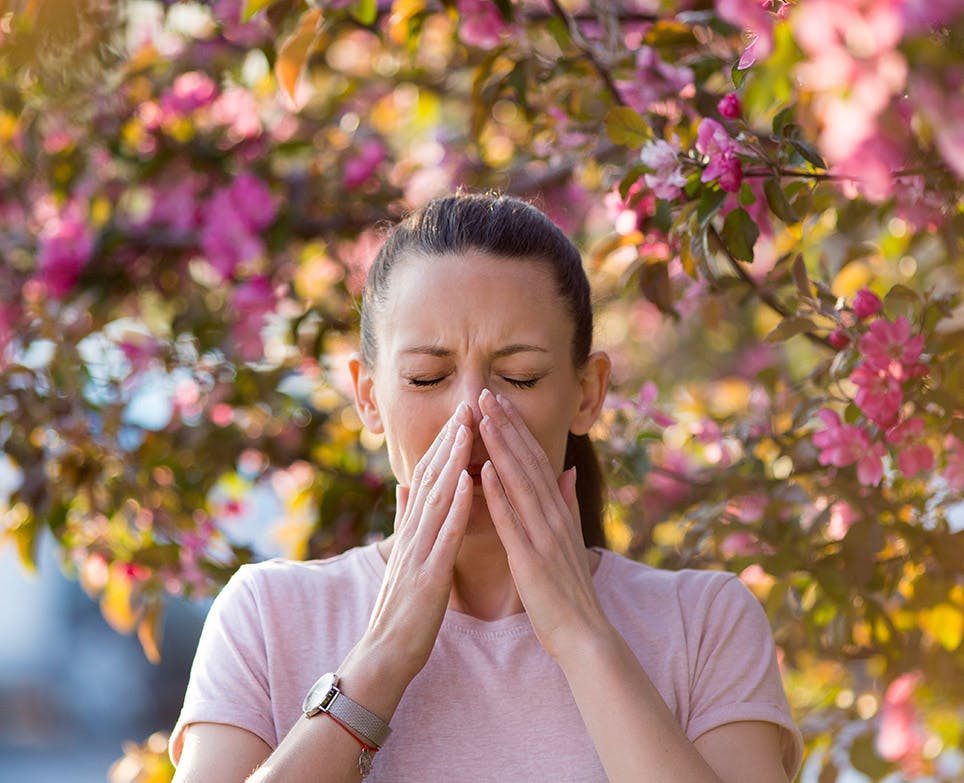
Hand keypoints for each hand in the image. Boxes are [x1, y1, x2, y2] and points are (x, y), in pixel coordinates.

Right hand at [350, 402, 474, 682]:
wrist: (384, 654)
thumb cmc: (401, 608)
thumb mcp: (403, 556)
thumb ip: (404, 519)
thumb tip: (403, 485)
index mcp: (412, 529)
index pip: (429, 477)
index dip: (445, 443)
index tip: (461, 413)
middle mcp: (413, 533)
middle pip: (432, 478)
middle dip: (450, 440)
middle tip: (466, 403)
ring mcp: (418, 552)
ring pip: (437, 497)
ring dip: (452, 460)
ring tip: (467, 427)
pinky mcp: (428, 574)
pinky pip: (444, 534)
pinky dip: (456, 504)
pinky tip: (468, 479)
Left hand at [477, 389, 611, 659]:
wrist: (584, 635)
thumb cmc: (569, 590)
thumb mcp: (570, 539)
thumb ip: (566, 502)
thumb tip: (565, 470)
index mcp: (558, 511)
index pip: (535, 460)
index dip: (516, 429)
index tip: (498, 401)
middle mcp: (553, 516)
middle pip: (527, 462)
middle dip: (506, 426)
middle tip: (485, 393)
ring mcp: (544, 536)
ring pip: (519, 482)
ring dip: (500, 447)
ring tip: (483, 417)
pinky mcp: (531, 559)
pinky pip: (512, 521)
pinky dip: (498, 493)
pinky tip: (483, 470)